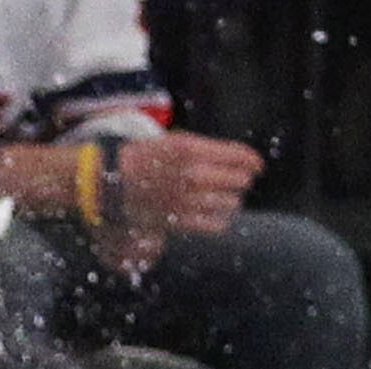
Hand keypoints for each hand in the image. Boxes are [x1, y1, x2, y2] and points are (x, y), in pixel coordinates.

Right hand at [111, 131, 262, 241]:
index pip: (237, 156)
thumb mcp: (174, 142)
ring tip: (230, 199)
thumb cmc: (144, 159)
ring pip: (230, 202)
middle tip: (243, 182)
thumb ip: (205, 151)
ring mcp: (187, 198)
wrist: (112, 182)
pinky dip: (221, 220)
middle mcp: (192, 173)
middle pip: (238, 180)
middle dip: (243, 180)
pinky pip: (215, 223)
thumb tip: (236, 161)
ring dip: (233, 200)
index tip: (258, 166)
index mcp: (191, 149)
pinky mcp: (180, 220)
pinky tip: (219, 216)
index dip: (253, 161)